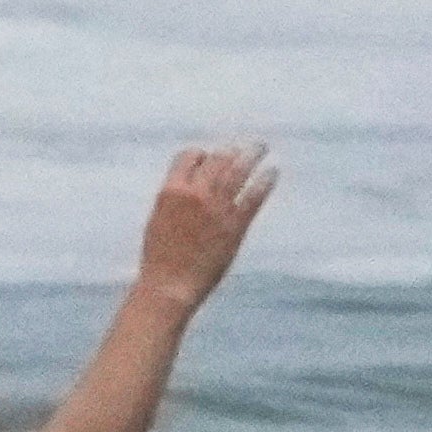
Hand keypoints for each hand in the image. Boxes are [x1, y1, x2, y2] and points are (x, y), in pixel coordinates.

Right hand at [137, 144, 275, 310]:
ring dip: (252, 155)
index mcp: (171, 190)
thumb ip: (176, 198)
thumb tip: (189, 186)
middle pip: (217, 158)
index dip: (203, 154)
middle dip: (233, 149)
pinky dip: (265, 181)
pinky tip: (272, 172)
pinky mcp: (234, 225)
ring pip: (237, 170)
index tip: (212, 157)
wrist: (169, 286)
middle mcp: (195, 193)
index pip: (190, 156)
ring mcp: (216, 208)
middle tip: (248, 145)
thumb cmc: (160, 257)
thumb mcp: (159, 219)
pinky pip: (253, 195)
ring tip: (262, 147)